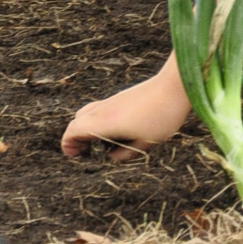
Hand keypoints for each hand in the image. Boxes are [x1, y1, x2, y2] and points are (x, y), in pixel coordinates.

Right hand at [61, 69, 191, 159]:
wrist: (175, 85)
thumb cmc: (162, 116)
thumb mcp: (145, 143)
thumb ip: (125, 154)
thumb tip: (110, 158)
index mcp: (104, 122)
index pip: (73, 130)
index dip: (67, 144)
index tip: (75, 156)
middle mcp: (103, 109)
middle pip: (76, 121)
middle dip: (75, 138)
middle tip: (86, 152)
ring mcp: (112, 101)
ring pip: (88, 113)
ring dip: (87, 128)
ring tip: (100, 143)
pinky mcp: (121, 97)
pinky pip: (99, 109)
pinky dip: (97, 121)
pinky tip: (115, 131)